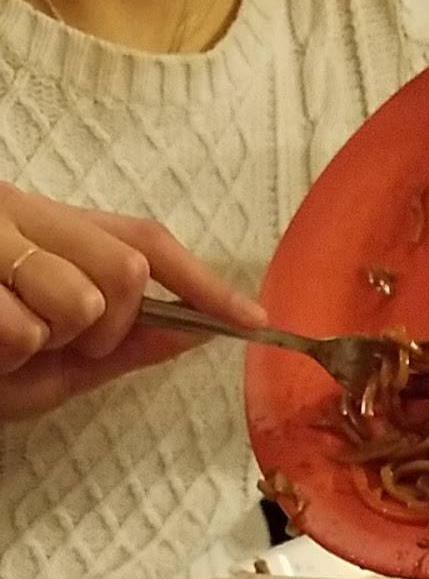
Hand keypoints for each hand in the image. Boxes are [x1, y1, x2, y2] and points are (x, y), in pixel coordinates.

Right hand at [0, 185, 266, 420]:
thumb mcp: (51, 364)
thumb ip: (119, 349)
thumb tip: (195, 336)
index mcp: (50, 228)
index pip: (144, 241)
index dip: (203, 283)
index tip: (253, 321)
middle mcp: (21, 214)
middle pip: (125, 274)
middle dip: (108, 331)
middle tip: (59, 346)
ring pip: (78, 302)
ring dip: (51, 346)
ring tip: (6, 345)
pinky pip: (24, 329)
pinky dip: (8, 356)